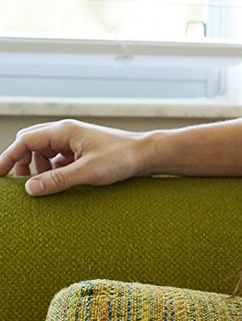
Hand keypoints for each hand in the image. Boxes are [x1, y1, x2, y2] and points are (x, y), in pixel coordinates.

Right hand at [0, 119, 150, 194]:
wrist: (149, 155)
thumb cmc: (122, 158)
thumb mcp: (88, 172)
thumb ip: (57, 180)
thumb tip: (30, 189)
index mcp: (63, 131)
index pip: (24, 141)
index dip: (8, 157)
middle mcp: (66, 132)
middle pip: (31, 143)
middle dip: (22, 162)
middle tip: (21, 183)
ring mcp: (75, 140)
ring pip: (44, 151)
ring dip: (38, 167)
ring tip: (41, 185)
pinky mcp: (83, 150)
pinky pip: (58, 158)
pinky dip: (53, 169)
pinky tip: (59, 182)